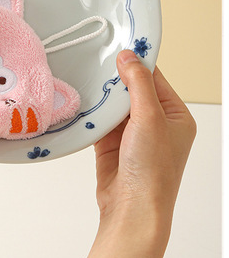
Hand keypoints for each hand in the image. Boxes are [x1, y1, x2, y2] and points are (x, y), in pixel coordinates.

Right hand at [69, 50, 195, 257]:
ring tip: (86, 78)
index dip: (136, 63)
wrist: (131, 211)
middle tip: (96, 60)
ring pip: (115, 105)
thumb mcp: (150, 118)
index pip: (155, 79)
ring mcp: (134, 135)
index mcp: (176, 116)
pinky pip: (101, 120)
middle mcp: (157, 124)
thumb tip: (128, 57)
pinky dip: (92, 113)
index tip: (117, 46)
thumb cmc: (152, 171)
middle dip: (115, 79)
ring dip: (102, 97)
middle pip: (133, 90)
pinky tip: (81, 101)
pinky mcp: (113, 145)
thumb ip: (139, 84)